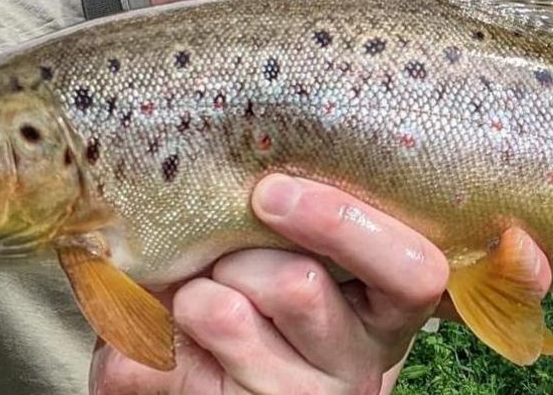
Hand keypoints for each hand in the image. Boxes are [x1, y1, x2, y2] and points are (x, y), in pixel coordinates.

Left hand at [90, 175, 452, 393]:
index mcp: (388, 309)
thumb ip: (295, 214)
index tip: (272, 191)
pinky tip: (154, 332)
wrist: (236, 373)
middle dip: (243, 257)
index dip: (342, 223)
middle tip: (227, 260)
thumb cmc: (272, 290)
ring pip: (229, 316)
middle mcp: (357, 363)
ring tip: (200, 300)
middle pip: (298, 285)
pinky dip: (139, 339)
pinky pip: (167, 364)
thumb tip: (263, 178)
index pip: (413, 270)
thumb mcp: (307, 253)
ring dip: (197, 292)